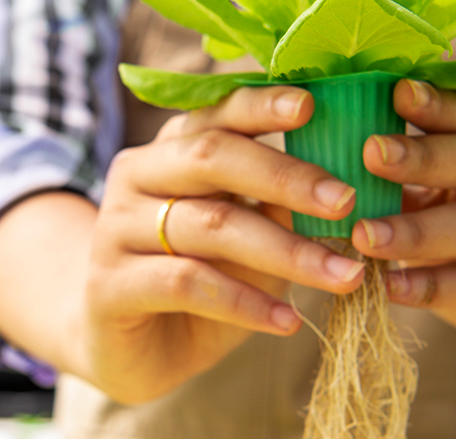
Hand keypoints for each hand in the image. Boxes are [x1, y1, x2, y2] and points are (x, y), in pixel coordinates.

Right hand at [82, 85, 366, 403]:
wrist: (132, 350)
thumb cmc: (201, 282)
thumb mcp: (244, 241)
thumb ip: (276, 208)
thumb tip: (342, 187)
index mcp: (168, 150)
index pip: (215, 115)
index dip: (260, 106)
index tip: (310, 105)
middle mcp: (135, 176)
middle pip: (210, 158)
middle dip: (286, 176)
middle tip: (346, 201)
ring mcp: (116, 228)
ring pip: (210, 225)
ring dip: (286, 251)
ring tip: (345, 276)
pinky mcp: (109, 284)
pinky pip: (187, 283)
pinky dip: (245, 302)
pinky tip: (288, 320)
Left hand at [352, 79, 455, 373]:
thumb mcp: (450, 188)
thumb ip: (412, 164)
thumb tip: (340, 137)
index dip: (439, 105)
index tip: (394, 93)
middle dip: (425, 158)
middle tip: (369, 155)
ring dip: (418, 231)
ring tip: (363, 236)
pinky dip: (433, 285)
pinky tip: (390, 286)